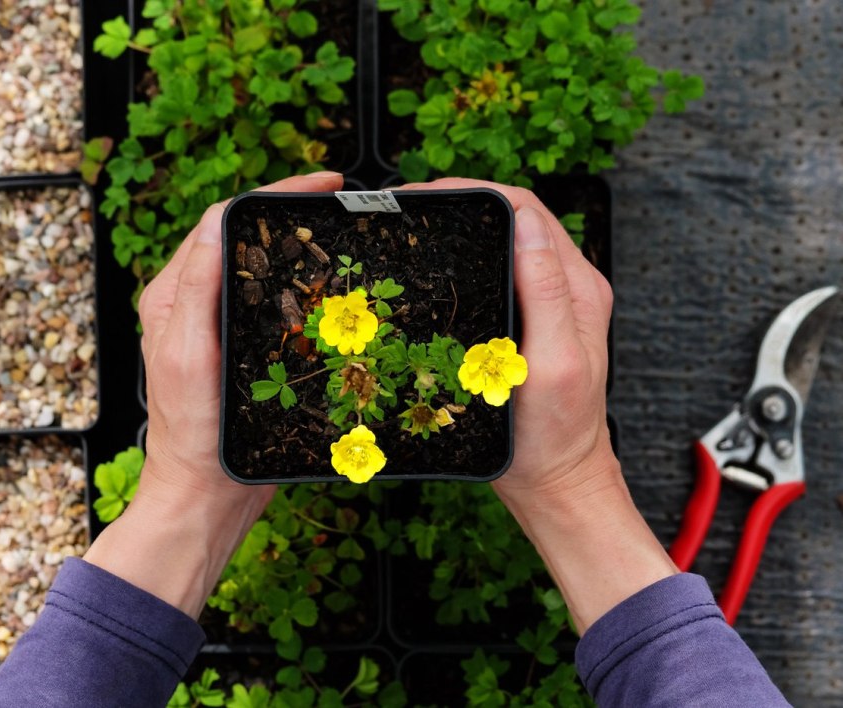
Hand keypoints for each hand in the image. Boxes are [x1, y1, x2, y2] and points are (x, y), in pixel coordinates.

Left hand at [84, 171, 344, 616]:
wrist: (206, 495)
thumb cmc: (193, 433)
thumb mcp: (187, 354)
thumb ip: (197, 288)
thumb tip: (219, 219)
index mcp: (176, 293)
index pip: (225, 220)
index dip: (274, 194)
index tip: (323, 186)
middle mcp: (197, 302)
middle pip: (248, 238)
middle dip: (293, 212)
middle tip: (342, 204)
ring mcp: (224, 326)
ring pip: (266, 269)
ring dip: (302, 247)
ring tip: (344, 237)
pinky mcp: (248, 350)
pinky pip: (278, 304)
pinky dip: (307, 288)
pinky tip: (336, 289)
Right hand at [397, 177, 615, 507]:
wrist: (554, 479)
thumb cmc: (555, 433)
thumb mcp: (554, 363)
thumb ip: (547, 291)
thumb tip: (526, 223)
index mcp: (577, 287)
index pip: (527, 210)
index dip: (477, 192)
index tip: (427, 196)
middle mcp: (566, 286)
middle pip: (513, 218)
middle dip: (461, 202)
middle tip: (408, 207)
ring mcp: (547, 303)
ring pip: (503, 241)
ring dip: (462, 226)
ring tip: (415, 227)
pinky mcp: (527, 322)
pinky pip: (498, 272)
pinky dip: (466, 258)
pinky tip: (436, 267)